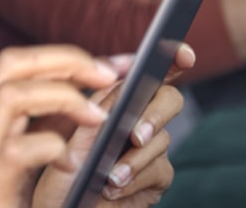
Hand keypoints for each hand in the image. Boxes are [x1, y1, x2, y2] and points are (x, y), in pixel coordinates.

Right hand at [0, 45, 122, 207]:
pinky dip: (53, 147)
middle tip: (112, 74)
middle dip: (68, 59)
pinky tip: (74, 163)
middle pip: (12, 64)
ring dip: (65, 95)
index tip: (111, 66)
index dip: (67, 58)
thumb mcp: (13, 175)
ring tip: (99, 115)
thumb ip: (40, 139)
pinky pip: (18, 150)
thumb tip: (87, 106)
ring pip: (12, 93)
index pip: (16, 69)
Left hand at [32, 44, 194, 206]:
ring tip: (110, 176)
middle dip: (155, 116)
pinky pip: (158, 170)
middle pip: (169, 99)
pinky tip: (113, 189)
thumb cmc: (61, 170)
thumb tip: (125, 69)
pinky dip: (135, 179)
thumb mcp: (76, 130)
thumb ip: (102, 101)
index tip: (184, 56)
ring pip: (162, 139)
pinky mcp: (157, 177)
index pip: (153, 71)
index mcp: (121, 99)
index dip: (174, 58)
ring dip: (135, 158)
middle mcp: (141, 119)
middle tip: (135, 135)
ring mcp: (151, 148)